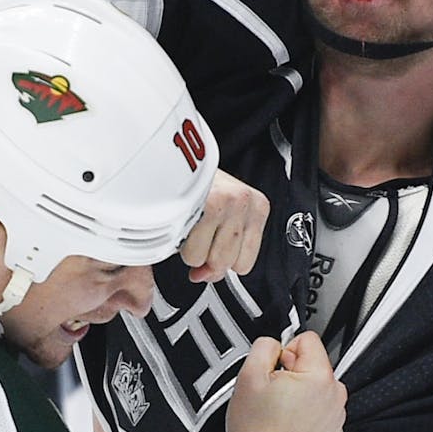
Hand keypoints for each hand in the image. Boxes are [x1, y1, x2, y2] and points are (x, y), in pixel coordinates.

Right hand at [177, 169, 269, 283]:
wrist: (175, 155)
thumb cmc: (197, 183)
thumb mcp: (221, 214)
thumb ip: (220, 252)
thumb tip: (202, 276)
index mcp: (257, 207)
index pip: (244, 265)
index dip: (221, 262)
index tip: (209, 249)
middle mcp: (245, 203)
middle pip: (224, 265)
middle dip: (204, 255)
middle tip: (195, 232)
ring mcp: (227, 203)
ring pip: (204, 259)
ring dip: (189, 248)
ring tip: (188, 224)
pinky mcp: (207, 204)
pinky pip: (190, 250)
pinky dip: (178, 243)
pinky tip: (180, 222)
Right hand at [195, 333, 345, 431]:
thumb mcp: (248, 375)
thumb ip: (265, 346)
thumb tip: (275, 345)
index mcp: (319, 377)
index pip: (307, 339)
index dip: (284, 351)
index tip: (274, 369)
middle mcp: (335, 396)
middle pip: (313, 364)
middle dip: (291, 373)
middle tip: (272, 394)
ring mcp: (336, 417)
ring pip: (316, 387)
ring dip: (298, 394)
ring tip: (277, 412)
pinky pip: (319, 409)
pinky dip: (304, 413)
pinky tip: (286, 425)